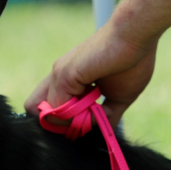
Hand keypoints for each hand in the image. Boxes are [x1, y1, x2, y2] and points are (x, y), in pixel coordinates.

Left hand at [25, 27, 157, 128]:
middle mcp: (58, 76)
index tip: (90, 122)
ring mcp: (58, 74)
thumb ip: (106, 115)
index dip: (64, 122)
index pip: (48, 108)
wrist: (137, 36)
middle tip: (85, 121)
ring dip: (71, 123)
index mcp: (68, 80)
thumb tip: (105, 133)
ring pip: (47, 114)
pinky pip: (58, 109)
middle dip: (57, 124)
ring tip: (96, 112)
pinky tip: (98, 106)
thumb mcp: (118, 97)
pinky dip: (77, 117)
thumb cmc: (132, 60)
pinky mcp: (64, 74)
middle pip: (34, 108)